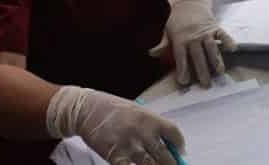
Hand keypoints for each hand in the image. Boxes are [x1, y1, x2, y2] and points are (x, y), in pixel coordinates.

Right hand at [47, 85, 184, 164]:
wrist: (88, 110)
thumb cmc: (113, 109)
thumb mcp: (138, 111)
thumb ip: (151, 125)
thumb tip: (165, 141)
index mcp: (151, 119)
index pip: (174, 134)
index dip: (180, 146)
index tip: (180, 152)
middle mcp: (144, 133)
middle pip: (165, 155)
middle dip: (171, 163)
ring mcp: (130, 146)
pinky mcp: (115, 157)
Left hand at [149, 0, 235, 87]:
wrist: (190, 1)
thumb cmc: (178, 19)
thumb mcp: (167, 31)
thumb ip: (163, 44)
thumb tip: (152, 54)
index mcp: (180, 39)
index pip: (181, 58)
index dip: (183, 70)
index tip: (184, 82)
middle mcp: (193, 37)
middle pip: (198, 56)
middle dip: (202, 71)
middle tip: (206, 84)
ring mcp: (206, 31)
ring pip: (211, 48)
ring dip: (216, 60)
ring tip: (219, 72)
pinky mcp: (215, 26)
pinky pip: (223, 35)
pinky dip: (228, 41)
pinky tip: (232, 49)